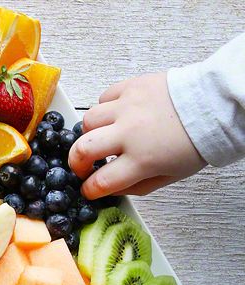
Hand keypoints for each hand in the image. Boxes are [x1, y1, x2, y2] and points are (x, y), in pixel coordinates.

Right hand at [69, 72, 205, 198]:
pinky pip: (103, 98)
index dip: (89, 190)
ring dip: (88, 134)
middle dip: (76, 164)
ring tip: (100, 138)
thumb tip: (113, 188)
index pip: (101, 182)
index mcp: (142, 160)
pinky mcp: (131, 87)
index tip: (88, 189)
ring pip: (88, 121)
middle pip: (83, 150)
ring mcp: (128, 107)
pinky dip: (104, 110)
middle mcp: (130, 133)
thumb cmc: (195, 141)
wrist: (215, 104)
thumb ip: (138, 186)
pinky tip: (114, 117)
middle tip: (82, 166)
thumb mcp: (170, 176)